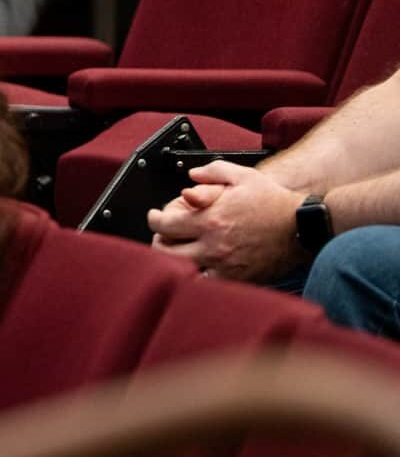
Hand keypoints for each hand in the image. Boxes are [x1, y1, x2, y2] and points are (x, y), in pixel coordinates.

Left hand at [147, 160, 304, 280]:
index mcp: (210, 219)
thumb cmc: (274, 201)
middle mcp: (213, 245)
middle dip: (159, 241)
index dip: (153, 219)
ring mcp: (225, 265)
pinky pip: (207, 284)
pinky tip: (198, 267)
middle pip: (166, 251)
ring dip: (174, 261)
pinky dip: (197, 277)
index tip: (155, 217)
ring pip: (183, 270)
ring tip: (177, 252)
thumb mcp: (242, 176)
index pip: (163, 225)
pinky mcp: (238, 278)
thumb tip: (190, 177)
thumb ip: (212, 172)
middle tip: (163, 236)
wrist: (303, 226)